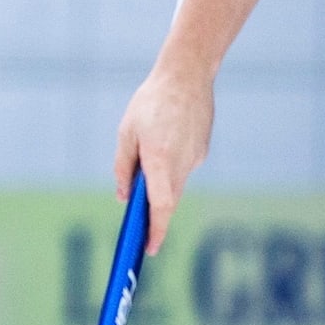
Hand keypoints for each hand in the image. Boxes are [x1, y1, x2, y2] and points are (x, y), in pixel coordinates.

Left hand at [114, 63, 213, 255]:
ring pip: (176, 184)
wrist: (187, 75)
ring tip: (149, 157)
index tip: (151, 248)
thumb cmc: (151, 102)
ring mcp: (195, 157)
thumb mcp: (127, 133)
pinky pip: (183, 167)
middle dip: (155, 214)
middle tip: (141, 226)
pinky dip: (171, 166)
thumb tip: (123, 197)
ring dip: (160, 183)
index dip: (157, 230)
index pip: (161, 206)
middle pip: (169, 199)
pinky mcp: (202, 150)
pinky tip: (165, 142)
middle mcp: (181, 163)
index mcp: (159, 159)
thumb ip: (124, 168)